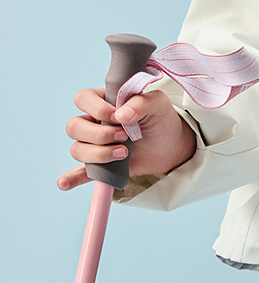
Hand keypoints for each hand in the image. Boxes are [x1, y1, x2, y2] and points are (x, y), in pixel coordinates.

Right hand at [59, 87, 196, 189]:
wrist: (171, 145)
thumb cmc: (160, 119)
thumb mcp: (158, 104)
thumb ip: (141, 102)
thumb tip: (121, 115)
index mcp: (104, 101)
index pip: (83, 99)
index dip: (96, 109)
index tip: (118, 117)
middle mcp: (94, 122)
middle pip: (74, 127)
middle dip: (98, 135)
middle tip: (124, 137)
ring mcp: (95, 144)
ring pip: (77, 149)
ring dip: (98, 154)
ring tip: (124, 153)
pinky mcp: (101, 165)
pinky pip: (79, 173)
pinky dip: (71, 178)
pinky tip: (64, 183)